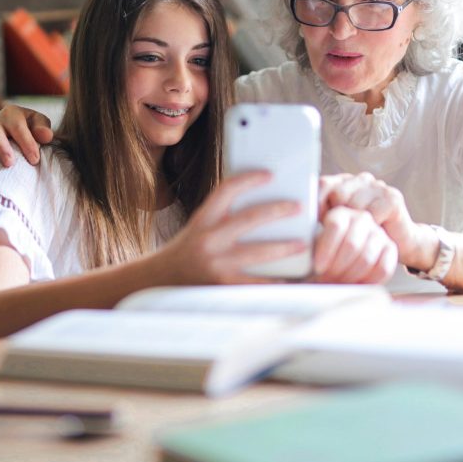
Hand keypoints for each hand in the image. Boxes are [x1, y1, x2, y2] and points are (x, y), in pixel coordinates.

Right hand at [0, 105, 52, 179]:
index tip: (34, 159)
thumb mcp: (38, 123)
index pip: (17, 127)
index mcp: (11, 114)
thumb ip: (42, 128)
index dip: (26, 143)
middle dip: (1, 148)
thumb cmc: (29, 128)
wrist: (17, 131)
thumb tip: (45, 136)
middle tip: (9, 163)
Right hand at [156, 171, 305, 284]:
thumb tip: (258, 206)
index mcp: (202, 220)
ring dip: (284, 247)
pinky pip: (257, 283)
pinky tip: (291, 278)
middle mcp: (208, 239)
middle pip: (249, 218)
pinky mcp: (224, 286)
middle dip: (277, 211)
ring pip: (258, 252)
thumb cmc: (185, 252)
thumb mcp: (198, 227)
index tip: (269, 175)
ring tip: (302, 243)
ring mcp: (216, 264)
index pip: (226, 190)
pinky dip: (276, 280)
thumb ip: (222, 217)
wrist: (160, 281)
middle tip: (298, 207)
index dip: (249, 179)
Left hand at [313, 205, 397, 283]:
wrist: (344, 258)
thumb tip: (296, 250)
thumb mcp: (312, 245)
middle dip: (338, 267)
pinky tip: (355, 285)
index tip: (318, 267)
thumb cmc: (323, 253)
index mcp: (340, 213)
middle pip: (352, 243)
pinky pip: (383, 268)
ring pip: (366, 257)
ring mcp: (378, 232)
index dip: (326, 249)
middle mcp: (361, 218)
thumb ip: (307, 245)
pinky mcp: (391, 248)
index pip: (335, 226)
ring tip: (338, 283)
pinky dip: (368, 281)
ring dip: (350, 276)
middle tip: (328, 279)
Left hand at [319, 173, 434, 271]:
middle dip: (337, 216)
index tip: (316, 223)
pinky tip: (374, 232)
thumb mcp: (339, 224)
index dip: (316, 203)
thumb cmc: (363, 235)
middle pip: (338, 194)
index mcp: (344, 182)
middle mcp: (360, 179)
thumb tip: (299, 216)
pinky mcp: (392, 198)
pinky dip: (371, 227)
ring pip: (354, 204)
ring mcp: (377, 186)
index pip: (322, 184)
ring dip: (355, 225)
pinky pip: (372, 213)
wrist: (401, 242)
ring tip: (358, 234)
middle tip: (340, 233)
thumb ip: (322, 215)